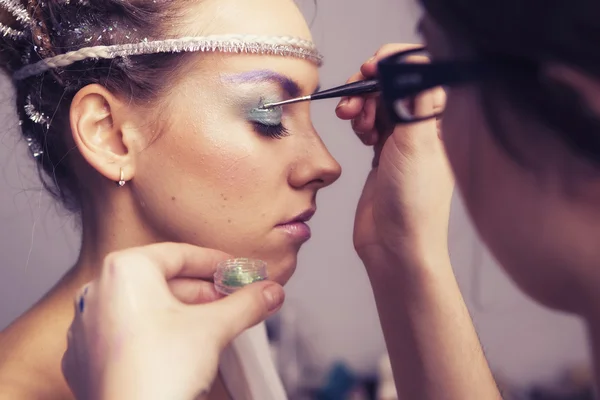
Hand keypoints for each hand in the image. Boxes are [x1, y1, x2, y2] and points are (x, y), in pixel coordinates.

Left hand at [61, 243, 283, 399]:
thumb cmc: (159, 374)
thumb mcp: (214, 328)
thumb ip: (246, 303)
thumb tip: (270, 291)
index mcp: (125, 271)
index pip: (180, 254)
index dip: (215, 262)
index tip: (235, 270)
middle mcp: (99, 292)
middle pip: (162, 279)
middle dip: (202, 291)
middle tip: (232, 299)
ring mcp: (88, 326)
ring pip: (145, 306)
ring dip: (181, 312)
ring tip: (213, 324)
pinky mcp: (87, 357)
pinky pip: (128, 332)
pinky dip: (157, 333)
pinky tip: (181, 347)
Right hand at [336, 44, 453, 270]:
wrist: (394, 245)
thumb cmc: (413, 202)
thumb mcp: (416, 144)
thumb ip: (412, 100)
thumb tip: (407, 62)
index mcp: (441, 120)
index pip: (422, 72)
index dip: (396, 63)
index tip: (372, 67)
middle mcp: (423, 126)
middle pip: (394, 84)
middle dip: (369, 86)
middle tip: (354, 99)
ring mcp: (402, 139)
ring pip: (379, 103)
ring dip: (361, 104)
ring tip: (354, 121)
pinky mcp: (383, 152)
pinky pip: (370, 122)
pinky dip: (360, 121)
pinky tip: (358, 133)